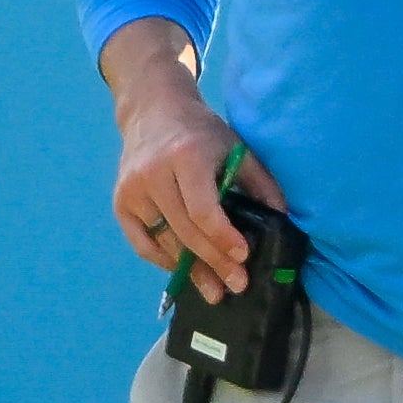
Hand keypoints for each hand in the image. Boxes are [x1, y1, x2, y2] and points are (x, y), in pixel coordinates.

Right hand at [100, 18, 281, 301]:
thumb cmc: (201, 132)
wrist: (152, 111)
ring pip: (164, 241)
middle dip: (213, 263)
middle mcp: (153, 174)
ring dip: (190, 270)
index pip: (203, 209)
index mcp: (186, 156)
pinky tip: (184, 271)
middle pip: (185, 231)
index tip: (243, 257)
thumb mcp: (235, 147)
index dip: (223, 238)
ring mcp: (132, 190)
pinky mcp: (120, 202)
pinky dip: (163, 260)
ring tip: (215, 290)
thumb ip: (260, 183)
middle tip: (237, 285)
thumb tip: (283, 220)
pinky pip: (142, 243)